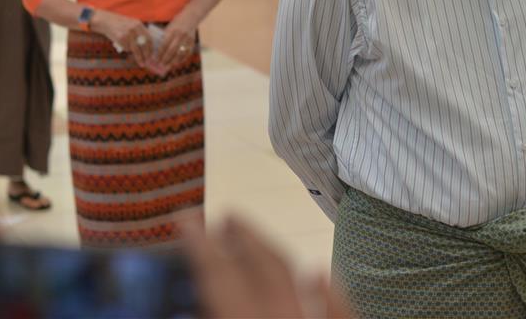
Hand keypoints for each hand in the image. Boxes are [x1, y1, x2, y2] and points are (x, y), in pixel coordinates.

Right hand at [91, 10, 153, 66]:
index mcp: (138, 24)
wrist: (105, 21)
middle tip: (147, 62)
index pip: (149, 38)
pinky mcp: (120, 38)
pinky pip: (126, 48)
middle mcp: (134, 28)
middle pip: (143, 45)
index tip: (151, 55)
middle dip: (146, 55)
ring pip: (135, 49)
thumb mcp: (132, 24)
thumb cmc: (120, 25)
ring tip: (140, 62)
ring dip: (138, 56)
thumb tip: (149, 47)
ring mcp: (127, 33)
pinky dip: (127, 50)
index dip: (151, 48)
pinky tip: (125, 47)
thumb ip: (140, 33)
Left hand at [154, 12, 197, 72]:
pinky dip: (182, 59)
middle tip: (160, 65)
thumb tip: (158, 51)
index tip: (155, 60)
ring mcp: (188, 39)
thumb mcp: (170, 27)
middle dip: (165, 59)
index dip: (159, 53)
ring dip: (173, 61)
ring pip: (180, 54)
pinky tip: (176, 63)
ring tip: (168, 66)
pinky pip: (187, 53)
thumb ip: (165, 37)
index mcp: (172, 30)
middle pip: (172, 50)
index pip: (164, 44)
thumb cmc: (177, 22)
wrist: (192, 17)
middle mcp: (180, 35)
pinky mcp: (193, 42)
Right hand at [182, 216, 350, 318]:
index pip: (219, 273)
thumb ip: (209, 314)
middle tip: (222, 217)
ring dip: (272, 251)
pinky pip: (339, 307)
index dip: (200, 242)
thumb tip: (190, 306)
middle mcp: (282, 315)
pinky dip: (327, 287)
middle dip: (240, 236)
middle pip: (261, 264)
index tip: (186, 217)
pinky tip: (319, 270)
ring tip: (253, 235)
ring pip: (294, 275)